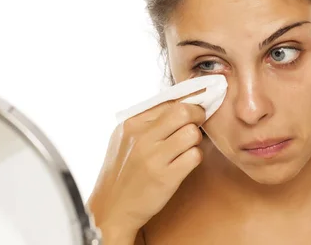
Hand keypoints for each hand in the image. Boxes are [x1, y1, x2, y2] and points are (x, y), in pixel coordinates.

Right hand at [87, 93, 205, 237]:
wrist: (111, 209)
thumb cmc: (122, 172)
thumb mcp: (125, 139)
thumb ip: (147, 121)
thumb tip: (180, 103)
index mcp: (131, 124)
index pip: (169, 102)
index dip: (188, 103)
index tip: (195, 108)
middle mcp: (142, 138)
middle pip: (184, 112)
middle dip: (197, 115)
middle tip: (198, 123)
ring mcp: (154, 158)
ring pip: (192, 133)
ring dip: (196, 139)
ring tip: (188, 146)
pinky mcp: (166, 177)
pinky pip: (195, 156)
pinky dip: (195, 157)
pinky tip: (186, 162)